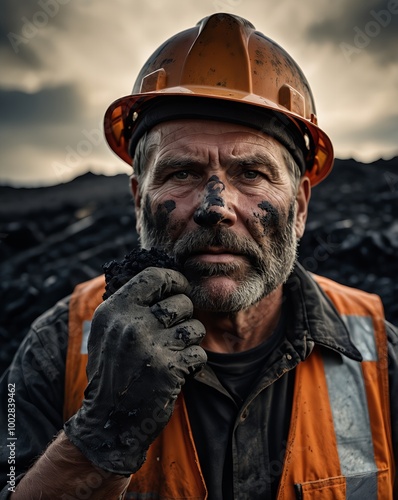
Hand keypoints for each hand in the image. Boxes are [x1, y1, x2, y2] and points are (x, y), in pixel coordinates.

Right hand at [64, 267, 205, 474]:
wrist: (109, 422)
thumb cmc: (113, 371)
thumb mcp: (107, 332)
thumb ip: (130, 305)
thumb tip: (165, 279)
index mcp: (114, 311)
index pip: (154, 276)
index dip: (174, 280)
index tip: (181, 288)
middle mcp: (131, 324)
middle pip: (181, 302)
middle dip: (184, 316)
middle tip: (172, 334)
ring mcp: (150, 347)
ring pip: (195, 326)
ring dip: (191, 340)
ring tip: (174, 352)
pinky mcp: (169, 369)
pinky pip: (199, 353)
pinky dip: (194, 362)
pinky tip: (179, 370)